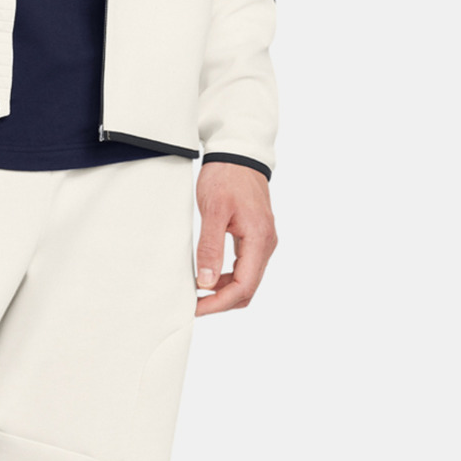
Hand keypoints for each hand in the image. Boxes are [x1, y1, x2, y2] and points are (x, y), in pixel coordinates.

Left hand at [194, 161, 276, 315]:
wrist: (238, 153)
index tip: (195, 307)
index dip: (219, 303)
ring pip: (246, 281)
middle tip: (193, 305)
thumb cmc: (226, 177)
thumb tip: (206, 283)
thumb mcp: (214, 211)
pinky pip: (244, 268)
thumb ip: (210, 247)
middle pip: (247, 289)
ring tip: (196, 293)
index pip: (243, 287)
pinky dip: (226, 278)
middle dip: (221, 302)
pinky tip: (207, 277)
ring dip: (223, 292)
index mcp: (259, 240)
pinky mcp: (255, 237)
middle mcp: (266, 245)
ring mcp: (263, 242)